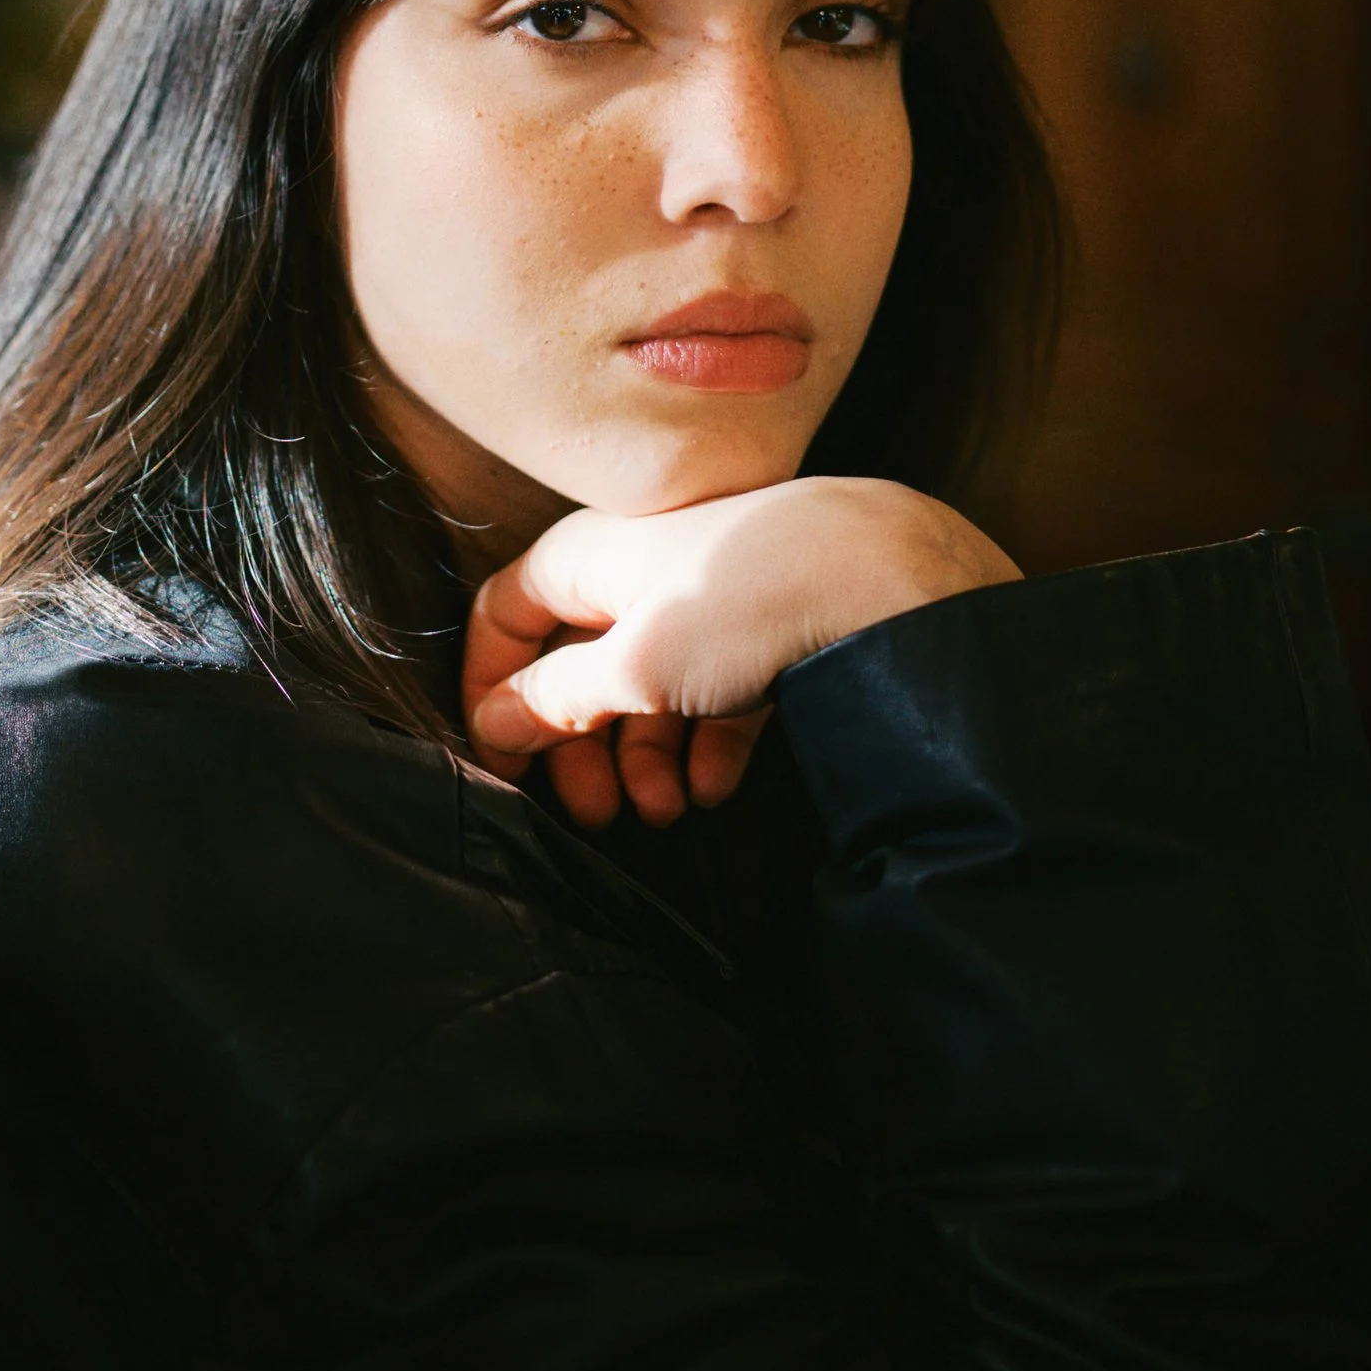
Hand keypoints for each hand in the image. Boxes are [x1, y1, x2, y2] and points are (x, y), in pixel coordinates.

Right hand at [463, 477, 1018, 828]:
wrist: (881, 576)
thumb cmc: (741, 604)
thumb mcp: (631, 666)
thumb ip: (555, 699)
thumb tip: (493, 722)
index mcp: (587, 557)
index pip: (506, 616)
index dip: (489, 688)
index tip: (499, 757)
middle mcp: (639, 570)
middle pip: (579, 663)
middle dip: (580, 747)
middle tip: (593, 811)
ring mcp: (705, 596)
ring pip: (650, 685)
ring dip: (646, 758)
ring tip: (665, 812)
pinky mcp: (765, 624)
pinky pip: (716, 690)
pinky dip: (708, 743)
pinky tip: (716, 789)